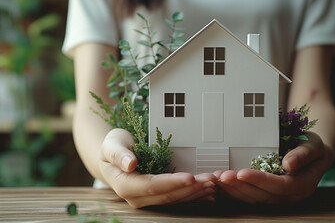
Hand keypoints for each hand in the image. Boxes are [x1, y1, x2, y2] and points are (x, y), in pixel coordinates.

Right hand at [99, 128, 216, 207]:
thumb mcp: (111, 144)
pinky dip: (195, 194)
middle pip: (167, 195)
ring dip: (196, 192)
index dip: (172, 183)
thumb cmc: (113, 147)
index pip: (151, 186)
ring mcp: (148, 198)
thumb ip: (118, 154)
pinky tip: (209, 191)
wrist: (114, 155)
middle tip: (210, 179)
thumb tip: (130, 164)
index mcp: (125, 185)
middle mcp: (137, 196)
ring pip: (176, 199)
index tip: (189, 177)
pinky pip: (178, 197)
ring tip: (213, 183)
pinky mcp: (158, 196)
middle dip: (190, 188)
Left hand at [216, 132, 334, 203]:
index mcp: (303, 185)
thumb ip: (303, 154)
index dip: (259, 180)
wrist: (313, 153)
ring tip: (218, 179)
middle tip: (223, 175)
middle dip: (240, 186)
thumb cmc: (313, 147)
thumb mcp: (314, 146)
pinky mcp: (268, 194)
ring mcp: (278, 197)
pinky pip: (250, 195)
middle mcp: (290, 195)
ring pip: (254, 198)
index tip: (242, 172)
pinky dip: (235, 190)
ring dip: (234, 190)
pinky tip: (222, 184)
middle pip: (263, 195)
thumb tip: (289, 164)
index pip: (279, 186)